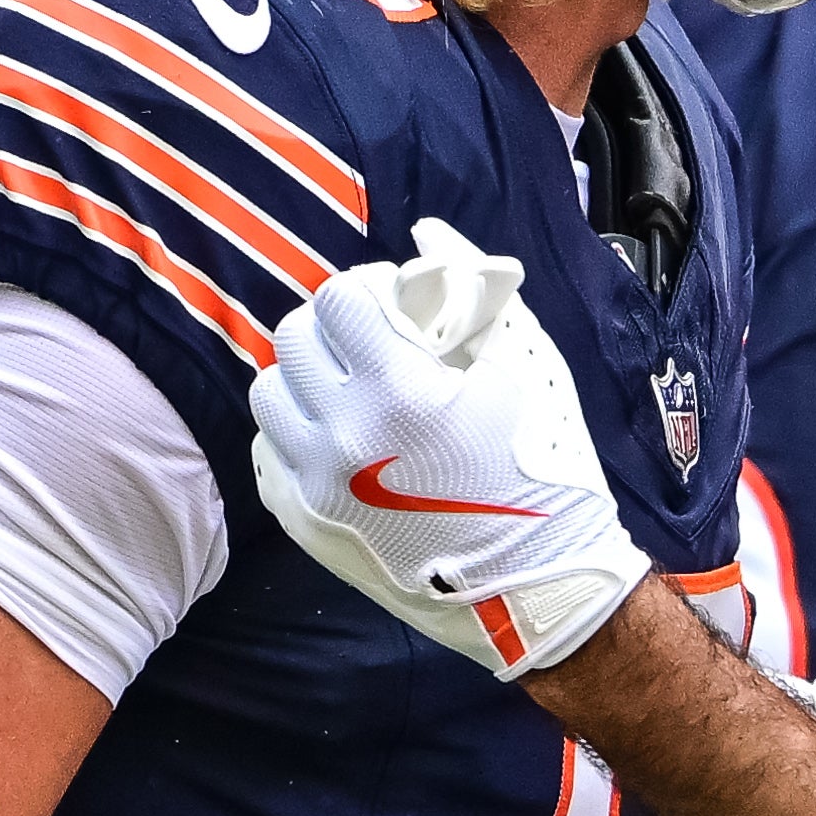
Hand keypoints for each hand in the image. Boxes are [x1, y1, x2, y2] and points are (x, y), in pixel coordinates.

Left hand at [251, 218, 648, 678]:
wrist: (538, 581)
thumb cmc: (545, 464)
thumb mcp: (525, 361)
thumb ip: (471, 286)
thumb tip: (427, 234)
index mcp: (399, 392)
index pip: (335, 301)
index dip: (366, 291)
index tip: (396, 306)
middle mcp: (344, 437)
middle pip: (291, 339)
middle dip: (332, 328)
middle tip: (371, 343)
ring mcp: (318, 485)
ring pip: (269, 395)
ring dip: (306, 379)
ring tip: (352, 390)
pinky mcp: (306, 522)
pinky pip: (270, 452)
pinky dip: (298, 433)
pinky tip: (344, 437)